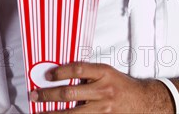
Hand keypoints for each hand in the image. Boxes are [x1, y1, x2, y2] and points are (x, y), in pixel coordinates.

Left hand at [29, 62, 149, 112]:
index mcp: (104, 73)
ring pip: (74, 113)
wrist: (143, 102)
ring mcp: (103, 109)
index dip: (61, 71)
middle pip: (71, 92)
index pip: (78, 69)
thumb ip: (89, 73)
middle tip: (35, 95)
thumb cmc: (122, 85)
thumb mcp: (107, 73)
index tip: (47, 75)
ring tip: (40, 112)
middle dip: (49, 95)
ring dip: (54, 113)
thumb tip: (64, 75)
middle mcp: (103, 90)